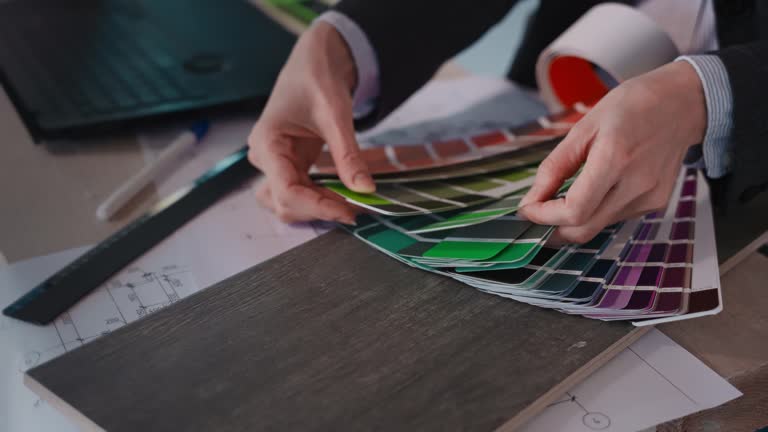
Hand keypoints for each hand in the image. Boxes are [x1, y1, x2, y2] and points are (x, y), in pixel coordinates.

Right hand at [248, 22, 373, 224]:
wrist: (317, 60)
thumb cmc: (318, 77)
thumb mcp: (336, 115)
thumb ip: (348, 156)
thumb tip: (365, 190)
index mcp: (267, 142)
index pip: (286, 190)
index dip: (318, 207)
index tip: (350, 213)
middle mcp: (264, 156)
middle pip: (284, 202)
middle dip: (318, 210)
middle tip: (356, 210)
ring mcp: (275, 162)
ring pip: (288, 203)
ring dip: (316, 209)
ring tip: (349, 204)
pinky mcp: (289, 164)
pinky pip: (300, 192)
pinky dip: (320, 199)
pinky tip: (342, 197)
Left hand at [518, 61, 706, 243]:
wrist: (682, 104)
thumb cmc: (632, 106)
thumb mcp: (583, 127)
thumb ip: (555, 167)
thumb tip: (532, 199)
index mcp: (615, 158)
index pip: (574, 210)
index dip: (544, 216)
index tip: (527, 209)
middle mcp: (636, 184)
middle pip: (583, 229)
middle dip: (552, 228)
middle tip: (535, 214)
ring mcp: (649, 197)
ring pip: (597, 228)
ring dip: (573, 220)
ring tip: (560, 200)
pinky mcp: (656, 203)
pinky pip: (614, 219)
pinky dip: (595, 213)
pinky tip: (592, 193)